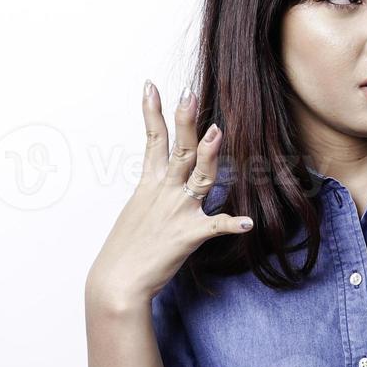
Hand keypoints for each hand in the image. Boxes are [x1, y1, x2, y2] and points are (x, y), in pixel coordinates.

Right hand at [85, 81, 253, 310]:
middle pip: (179, 150)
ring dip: (209, 155)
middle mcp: (165, 192)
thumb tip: (166, 181)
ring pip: (199, 177)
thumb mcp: (138, 211)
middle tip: (190, 95)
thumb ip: (157, 192)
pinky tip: (248, 222)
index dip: (153, 112)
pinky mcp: (188, 236)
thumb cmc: (127, 249)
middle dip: (184, 121)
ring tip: (217, 132)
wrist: (118, 281)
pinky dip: (231, 224)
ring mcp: (178, 212)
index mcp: (150, 185)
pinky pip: (215, 227)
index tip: (151, 85)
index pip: (153, 141)